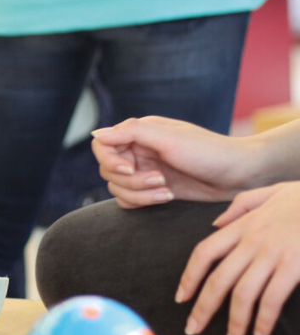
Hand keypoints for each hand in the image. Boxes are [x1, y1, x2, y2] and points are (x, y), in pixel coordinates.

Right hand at [91, 116, 256, 208]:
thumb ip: (131, 132)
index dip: (109, 160)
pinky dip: (143, 202)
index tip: (128, 169)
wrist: (240, 174)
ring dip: (140, 194)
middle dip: (132, 181)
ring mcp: (144, 171)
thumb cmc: (208, 151)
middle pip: (107, 171)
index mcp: (139, 133)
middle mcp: (138, 151)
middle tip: (160, 180)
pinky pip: (129, 200)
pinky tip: (167, 197)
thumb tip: (96, 134)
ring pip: (117, 188)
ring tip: (166, 191)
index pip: (102, 146)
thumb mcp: (168, 137)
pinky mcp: (153, 189)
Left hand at [177, 182, 299, 334]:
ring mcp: (273, 254)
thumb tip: (216, 223)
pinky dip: (263, 321)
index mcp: (243, 225)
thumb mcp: (271, 191)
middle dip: (203, 309)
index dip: (189, 277)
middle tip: (193, 330)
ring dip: (234, 323)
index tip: (181, 297)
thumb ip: (241, 206)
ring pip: (242, 294)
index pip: (204, 253)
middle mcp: (252, 241)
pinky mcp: (294, 266)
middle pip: (218, 280)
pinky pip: (272, 299)